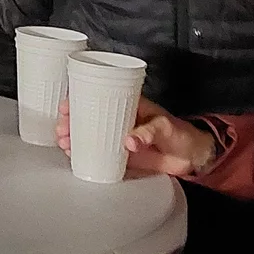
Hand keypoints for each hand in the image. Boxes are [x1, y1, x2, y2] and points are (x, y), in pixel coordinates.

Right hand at [57, 97, 217, 177]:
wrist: (191, 156)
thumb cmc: (180, 133)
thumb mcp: (165, 127)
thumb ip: (148, 132)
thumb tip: (129, 141)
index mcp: (127, 105)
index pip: (98, 97)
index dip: (78, 100)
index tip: (66, 107)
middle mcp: (119, 119)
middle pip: (88, 116)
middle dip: (70, 121)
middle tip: (62, 129)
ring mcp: (117, 137)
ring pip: (89, 134)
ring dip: (74, 137)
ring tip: (64, 143)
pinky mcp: (120, 155)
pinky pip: (98, 152)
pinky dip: (84, 153)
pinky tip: (73, 155)